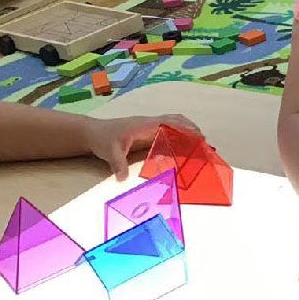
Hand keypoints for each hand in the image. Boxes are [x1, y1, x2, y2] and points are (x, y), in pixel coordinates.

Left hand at [86, 114, 201, 179]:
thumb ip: (118, 164)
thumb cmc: (103, 140)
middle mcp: (150, 123)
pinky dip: (181, 134)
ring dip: (188, 129)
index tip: (198, 136)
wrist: (93, 133)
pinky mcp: (149, 132)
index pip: (169, 123)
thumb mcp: (110, 152)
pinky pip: (169, 130)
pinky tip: (186, 145)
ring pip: (174, 123)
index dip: (184, 128)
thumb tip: (123, 179)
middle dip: (192, 128)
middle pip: (176, 120)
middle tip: (205, 142)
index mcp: (144, 125)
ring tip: (200, 143)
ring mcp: (150, 126)